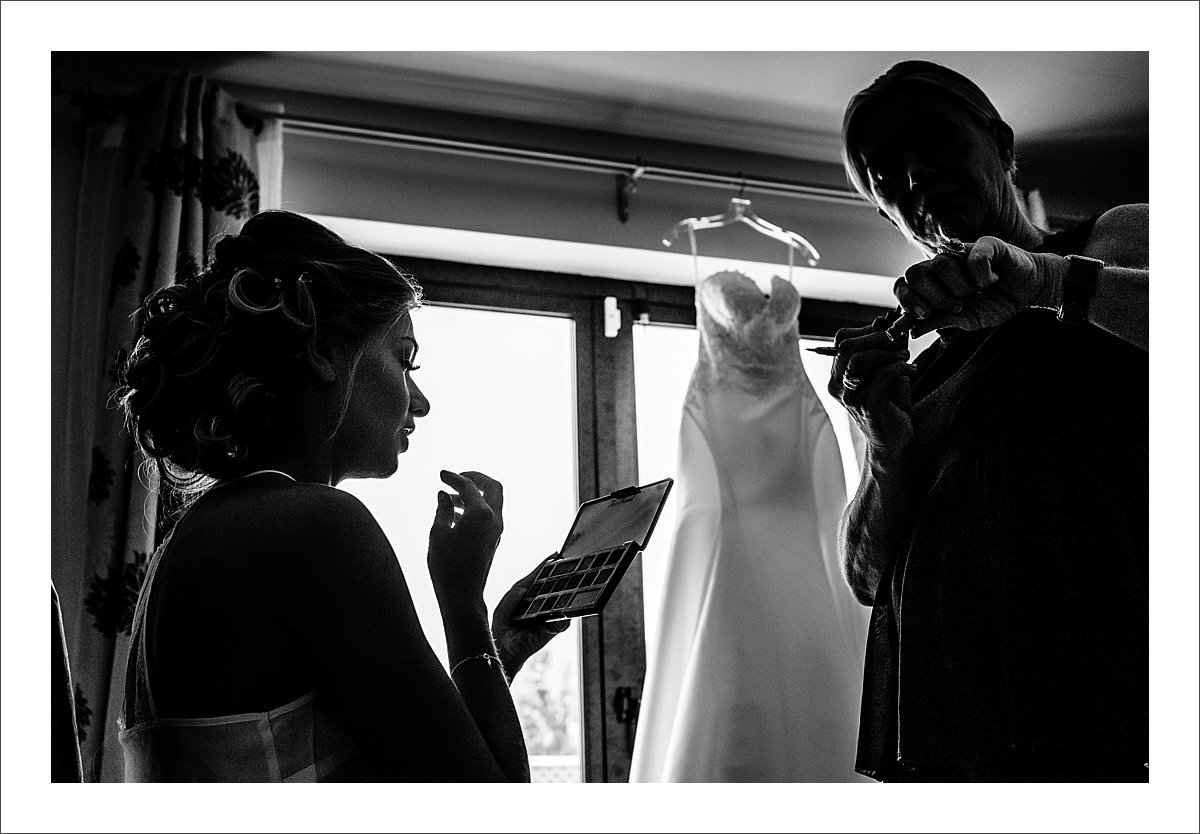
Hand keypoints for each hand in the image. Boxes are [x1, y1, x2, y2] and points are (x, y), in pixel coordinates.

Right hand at [427, 470, 503, 607]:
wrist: (462, 595)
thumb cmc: (447, 566)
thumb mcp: (438, 533)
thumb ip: (442, 509)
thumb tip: (443, 494)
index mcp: (481, 514)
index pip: (468, 486)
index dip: (453, 477)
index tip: (441, 474)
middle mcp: (494, 519)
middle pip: (492, 486)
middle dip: (475, 478)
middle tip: (457, 478)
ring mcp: (496, 530)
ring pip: (492, 501)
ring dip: (474, 494)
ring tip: (450, 498)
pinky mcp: (494, 540)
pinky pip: (489, 515)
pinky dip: (476, 508)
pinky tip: (456, 515)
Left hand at [491, 555, 569, 682]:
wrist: (507, 654)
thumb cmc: (502, 630)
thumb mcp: (500, 612)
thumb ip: (510, 599)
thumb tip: (523, 587)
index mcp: (526, 593)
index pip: (539, 576)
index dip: (548, 564)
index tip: (557, 554)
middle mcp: (541, 602)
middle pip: (554, 586)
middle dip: (563, 577)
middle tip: (572, 566)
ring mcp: (549, 615)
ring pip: (562, 603)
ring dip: (568, 596)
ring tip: (572, 587)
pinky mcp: (553, 629)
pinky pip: (562, 622)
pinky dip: (564, 617)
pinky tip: (565, 613)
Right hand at [829, 314, 919, 458]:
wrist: (893, 441)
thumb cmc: (889, 404)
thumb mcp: (885, 371)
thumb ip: (884, 350)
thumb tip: (891, 324)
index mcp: (838, 375)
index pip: (841, 340)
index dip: (865, 330)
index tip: (888, 328)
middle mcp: (838, 385)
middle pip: (846, 346)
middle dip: (876, 337)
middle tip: (898, 339)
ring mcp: (851, 396)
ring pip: (858, 359)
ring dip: (885, 351)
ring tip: (905, 354)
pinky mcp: (868, 405)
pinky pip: (881, 376)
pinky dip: (899, 366)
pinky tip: (912, 368)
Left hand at [894, 236, 1066, 337]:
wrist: (1029, 291)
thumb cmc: (996, 303)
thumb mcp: (967, 320)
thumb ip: (941, 322)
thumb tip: (912, 331)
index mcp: (933, 284)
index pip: (903, 286)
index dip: (908, 301)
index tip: (924, 316)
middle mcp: (942, 266)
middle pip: (914, 274)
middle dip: (933, 297)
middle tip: (956, 306)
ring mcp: (961, 253)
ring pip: (940, 265)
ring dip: (959, 288)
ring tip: (976, 293)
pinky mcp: (984, 244)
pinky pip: (971, 258)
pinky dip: (981, 276)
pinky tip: (992, 281)